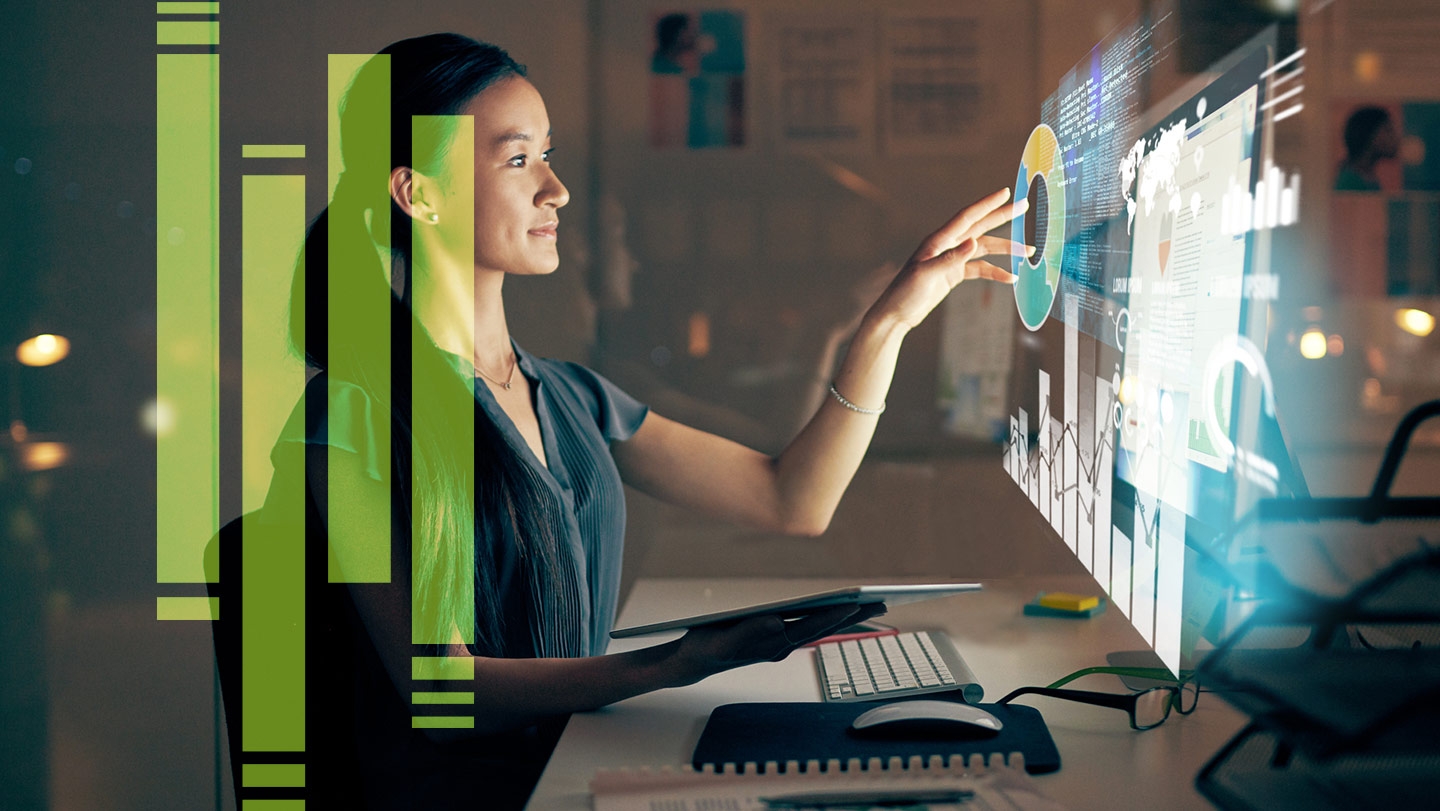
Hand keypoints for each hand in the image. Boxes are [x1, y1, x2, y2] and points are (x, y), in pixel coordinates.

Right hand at [667, 603, 886, 685]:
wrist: (693, 661)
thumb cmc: (707, 647)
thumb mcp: (724, 640)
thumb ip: (749, 631)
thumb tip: (778, 622)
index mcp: (773, 642)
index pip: (813, 625)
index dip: (837, 613)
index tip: (859, 602)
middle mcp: (781, 643)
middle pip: (823, 627)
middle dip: (853, 615)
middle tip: (882, 603)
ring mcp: (778, 642)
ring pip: (817, 627)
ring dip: (843, 617)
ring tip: (868, 605)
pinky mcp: (772, 639)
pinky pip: (805, 627)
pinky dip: (824, 618)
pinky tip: (834, 612)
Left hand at [868, 187, 1032, 333]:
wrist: (896, 313)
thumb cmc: (905, 292)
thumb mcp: (926, 275)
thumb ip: (950, 259)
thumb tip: (974, 242)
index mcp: (939, 240)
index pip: (967, 217)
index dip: (987, 204)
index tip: (1006, 193)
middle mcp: (947, 245)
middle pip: (980, 226)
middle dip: (1003, 217)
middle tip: (1025, 206)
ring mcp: (951, 259)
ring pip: (984, 248)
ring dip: (1006, 249)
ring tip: (1029, 252)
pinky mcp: (953, 274)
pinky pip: (979, 268)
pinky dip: (995, 272)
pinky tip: (1010, 278)